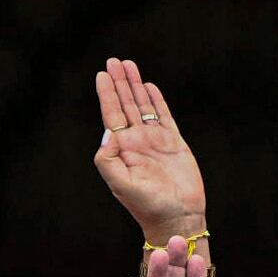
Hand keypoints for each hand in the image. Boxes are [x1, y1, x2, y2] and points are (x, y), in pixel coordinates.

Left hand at [93, 57, 205, 243]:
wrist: (176, 216)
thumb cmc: (146, 205)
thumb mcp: (121, 184)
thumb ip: (108, 160)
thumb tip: (108, 133)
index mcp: (121, 149)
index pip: (112, 114)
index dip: (107, 93)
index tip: (102, 74)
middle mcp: (136, 141)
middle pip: (126, 104)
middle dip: (119, 82)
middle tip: (113, 61)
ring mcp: (155, 140)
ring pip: (143, 105)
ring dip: (135, 85)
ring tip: (128, 65)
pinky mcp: (174, 142)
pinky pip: (163, 116)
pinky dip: (156, 100)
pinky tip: (149, 87)